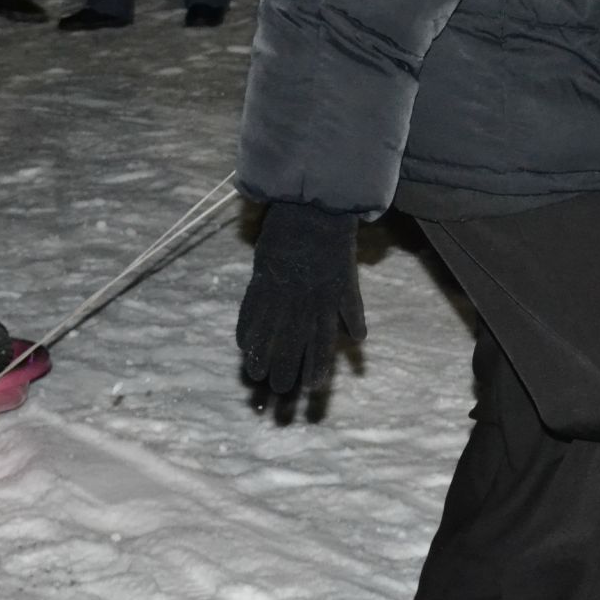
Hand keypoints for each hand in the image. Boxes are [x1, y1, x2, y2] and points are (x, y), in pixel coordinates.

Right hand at [236, 202, 364, 394]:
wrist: (313, 210)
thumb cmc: (334, 246)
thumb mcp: (348, 279)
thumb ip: (350, 310)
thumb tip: (358, 338)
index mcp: (328, 303)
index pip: (323, 343)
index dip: (317, 366)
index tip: (311, 387)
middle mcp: (303, 303)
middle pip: (293, 343)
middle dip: (285, 368)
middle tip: (278, 389)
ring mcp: (280, 292)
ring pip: (270, 332)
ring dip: (262, 355)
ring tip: (255, 375)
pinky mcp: (262, 278)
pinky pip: (251, 309)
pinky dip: (246, 327)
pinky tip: (241, 344)